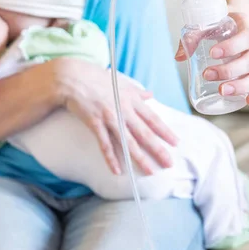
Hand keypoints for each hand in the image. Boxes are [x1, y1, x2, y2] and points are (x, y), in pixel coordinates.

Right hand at [49, 58, 177, 174]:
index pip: (153, 118)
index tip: (176, 143)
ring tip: (150, 171)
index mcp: (132, 100)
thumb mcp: (121, 82)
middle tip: (169, 164)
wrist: (72, 77)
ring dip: (140, 158)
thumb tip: (150, 94)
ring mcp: (110, 117)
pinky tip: (117, 171)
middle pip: (144, 133)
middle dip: (158, 149)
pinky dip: (111, 158)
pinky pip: (105, 144)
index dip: (165, 131)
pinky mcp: (95, 123)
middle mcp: (124, 110)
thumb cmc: (96, 78)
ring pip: (128, 142)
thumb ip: (137, 91)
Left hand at [175, 11, 248, 106]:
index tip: (212, 53)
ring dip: (241, 85)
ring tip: (222, 91)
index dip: (232, 47)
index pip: (246, 37)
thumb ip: (193, 37)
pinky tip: (248, 101)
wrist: (234, 16)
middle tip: (207, 74)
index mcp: (247, 27)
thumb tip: (179, 57)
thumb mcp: (207, 23)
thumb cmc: (219, 21)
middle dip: (229, 70)